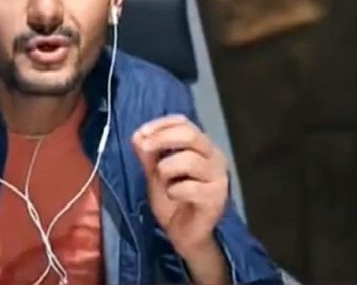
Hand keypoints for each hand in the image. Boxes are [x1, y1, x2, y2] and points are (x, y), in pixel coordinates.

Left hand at [131, 115, 228, 259]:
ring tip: (164, 183)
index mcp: (201, 146)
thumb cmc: (173, 199)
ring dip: (166, 170)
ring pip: (189, 159)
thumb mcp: (154, 173)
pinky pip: (189, 187)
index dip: (161, 124)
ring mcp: (218, 177)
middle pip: (190, 134)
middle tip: (143, 148)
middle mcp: (214, 156)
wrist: (184, 234)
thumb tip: (138, 135)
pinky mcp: (217, 198)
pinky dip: (174, 191)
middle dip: (161, 138)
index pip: (184, 122)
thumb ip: (148, 154)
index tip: (140, 133)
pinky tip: (174, 197)